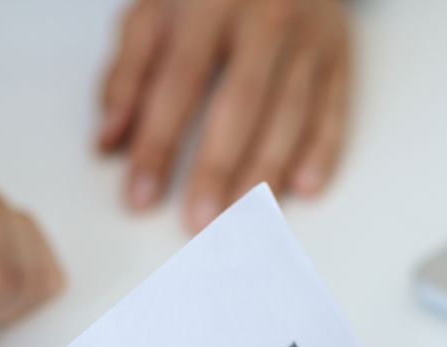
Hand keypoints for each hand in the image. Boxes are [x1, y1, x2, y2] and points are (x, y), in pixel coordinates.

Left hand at [99, 0, 351, 230]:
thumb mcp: (155, 9)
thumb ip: (127, 71)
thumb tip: (108, 140)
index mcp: (209, 2)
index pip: (179, 84)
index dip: (158, 144)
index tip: (141, 196)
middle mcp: (265, 17)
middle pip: (239, 105)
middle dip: (217, 169)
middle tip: (199, 223)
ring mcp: (308, 38)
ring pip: (289, 114)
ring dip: (265, 173)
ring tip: (243, 222)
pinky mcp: (339, 55)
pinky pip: (333, 108)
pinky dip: (322, 150)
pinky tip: (303, 188)